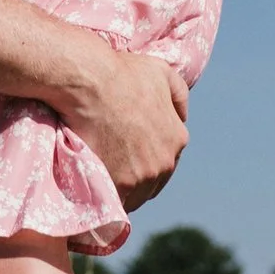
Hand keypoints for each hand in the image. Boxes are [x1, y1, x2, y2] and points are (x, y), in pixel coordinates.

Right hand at [56, 41, 190, 202]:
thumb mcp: (162, 72)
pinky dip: (107, 197)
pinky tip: (96, 189)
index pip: (165, 161)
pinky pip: (116, 201)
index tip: (129, 156)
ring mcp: (142, 177)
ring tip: (103, 180)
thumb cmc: (123, 73)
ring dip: (122, 190)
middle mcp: (165, 162)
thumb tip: (183, 116)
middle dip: (135, 177)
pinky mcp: (119, 185)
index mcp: (177, 139)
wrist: (91, 83)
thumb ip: (178, 95)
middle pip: (151, 182)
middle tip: (113, 168)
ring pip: (134, 195)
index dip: (146, 160)